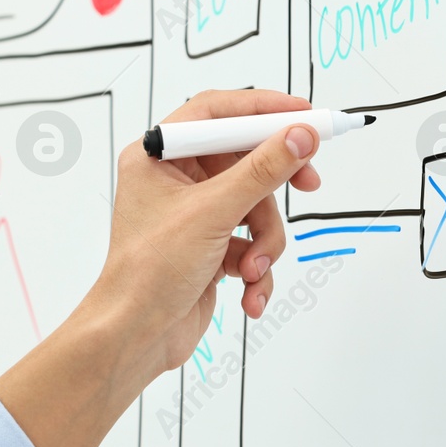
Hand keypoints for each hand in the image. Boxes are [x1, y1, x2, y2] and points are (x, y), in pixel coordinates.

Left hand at [84, 89, 321, 377]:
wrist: (136, 337)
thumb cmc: (149, 273)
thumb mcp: (213, 213)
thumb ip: (262, 170)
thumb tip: (300, 136)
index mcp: (159, 157)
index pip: (217, 112)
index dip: (263, 109)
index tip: (305, 116)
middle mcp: (174, 180)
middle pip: (245, 160)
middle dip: (275, 185)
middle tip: (309, 183)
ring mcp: (193, 216)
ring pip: (255, 208)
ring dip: (265, 242)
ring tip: (254, 268)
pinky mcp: (209, 249)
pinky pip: (250, 243)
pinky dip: (257, 268)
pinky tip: (249, 293)